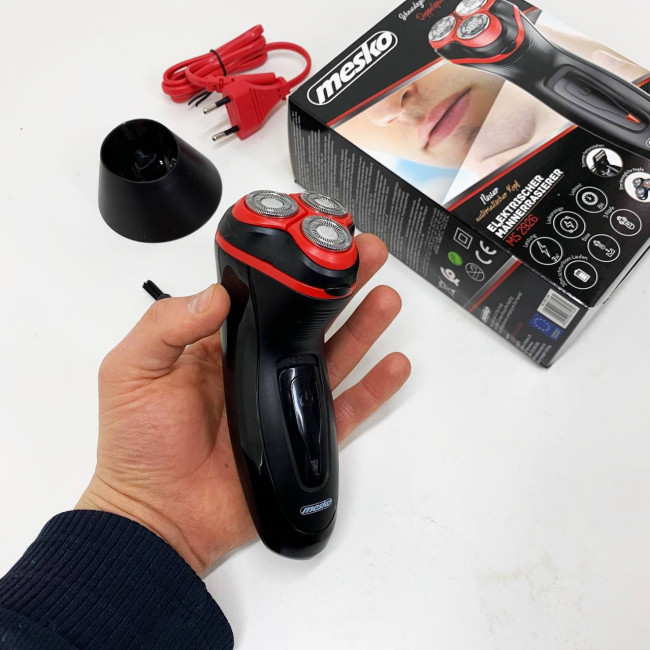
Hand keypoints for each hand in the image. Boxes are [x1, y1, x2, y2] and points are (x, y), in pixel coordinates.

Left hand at [76, 234, 410, 573]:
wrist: (161, 516)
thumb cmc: (138, 447)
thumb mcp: (131, 372)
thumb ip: (165, 326)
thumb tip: (216, 294)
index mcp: (221, 346)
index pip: (266, 298)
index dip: (292, 271)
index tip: (316, 246)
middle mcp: (259, 366)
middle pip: (310, 319)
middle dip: (341, 286)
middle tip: (367, 257)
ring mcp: (283, 400)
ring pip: (334, 356)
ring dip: (364, 326)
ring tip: (385, 298)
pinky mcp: (302, 436)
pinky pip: (346, 408)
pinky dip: (374, 388)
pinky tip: (393, 364)